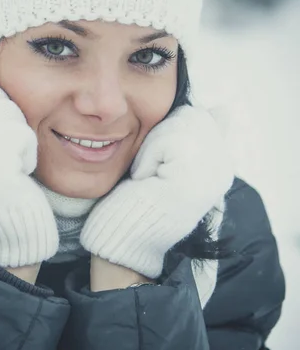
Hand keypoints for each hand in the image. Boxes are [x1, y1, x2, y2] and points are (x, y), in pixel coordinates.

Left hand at [80, 105, 233, 278]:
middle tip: (153, 172)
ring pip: (178, 124)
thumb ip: (194, 136)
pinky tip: (147, 182)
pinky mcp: (195, 175)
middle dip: (163, 136)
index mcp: (219, 165)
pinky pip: (166, 139)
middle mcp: (223, 168)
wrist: (127, 239)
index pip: (203, 117)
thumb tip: (222, 110)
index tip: (163, 165)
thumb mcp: (169, 162)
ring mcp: (213, 172)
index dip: (173, 132)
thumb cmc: (139, 199)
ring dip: (153, 148)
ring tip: (150, 178)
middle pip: (190, 114)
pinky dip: (148, 157)